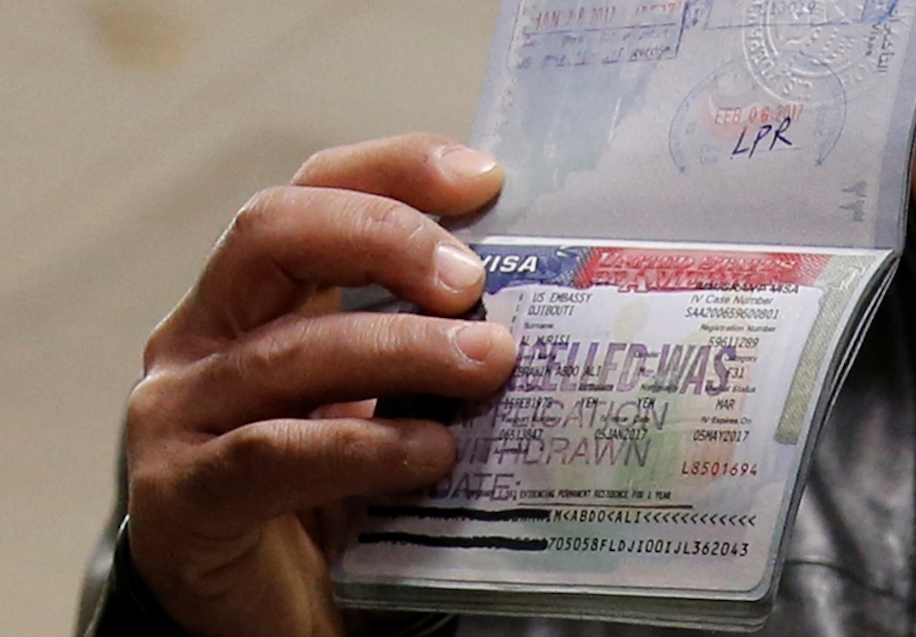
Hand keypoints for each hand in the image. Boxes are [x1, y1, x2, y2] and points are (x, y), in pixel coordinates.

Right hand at [124, 133, 515, 636]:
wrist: (271, 610)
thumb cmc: (337, 488)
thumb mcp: (386, 393)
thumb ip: (426, 337)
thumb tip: (540, 294)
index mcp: (259, 294)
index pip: (316, 190)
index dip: (394, 167)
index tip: (486, 180)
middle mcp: (205, 333)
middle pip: (275, 231)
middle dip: (386, 237)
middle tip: (473, 283)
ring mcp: (180, 410)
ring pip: (288, 350)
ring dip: (402, 348)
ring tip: (489, 365)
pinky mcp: (181, 494)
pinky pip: (271, 453)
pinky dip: (361, 447)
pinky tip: (430, 451)